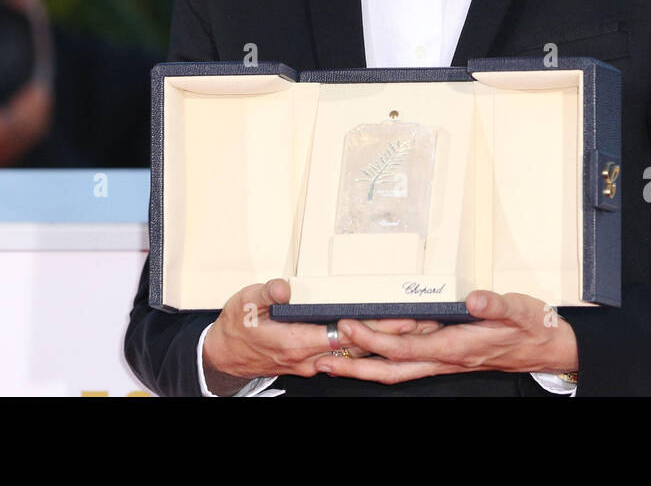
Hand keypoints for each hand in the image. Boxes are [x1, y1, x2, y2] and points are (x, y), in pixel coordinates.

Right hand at [201, 278, 440, 394]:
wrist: (223, 355)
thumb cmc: (235, 327)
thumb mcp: (243, 302)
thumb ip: (266, 294)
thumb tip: (283, 288)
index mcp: (294, 341)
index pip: (344, 335)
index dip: (374, 329)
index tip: (401, 319)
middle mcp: (308, 357)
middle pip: (359, 346)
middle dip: (394, 336)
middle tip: (426, 322)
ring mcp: (311, 362)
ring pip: (356, 353)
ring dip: (386, 342)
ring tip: (417, 328)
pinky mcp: (312, 361)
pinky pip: (347, 355)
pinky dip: (369, 346)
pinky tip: (387, 338)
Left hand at [312, 290, 577, 384]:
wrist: (545, 346)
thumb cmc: (530, 327)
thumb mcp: (519, 310)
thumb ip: (497, 304)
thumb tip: (477, 299)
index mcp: (457, 346)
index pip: (408, 346)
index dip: (376, 339)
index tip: (350, 326)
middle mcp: (445, 358)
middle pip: (391, 367)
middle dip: (355, 365)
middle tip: (322, 357)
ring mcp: (443, 360)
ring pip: (395, 370)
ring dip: (361, 368)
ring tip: (331, 362)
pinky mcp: (445, 356)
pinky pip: (406, 364)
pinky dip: (380, 362)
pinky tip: (366, 356)